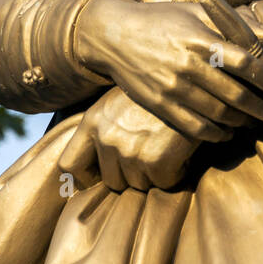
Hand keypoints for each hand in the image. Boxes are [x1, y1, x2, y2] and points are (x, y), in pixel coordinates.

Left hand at [59, 87, 195, 191]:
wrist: (193, 78)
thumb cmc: (157, 90)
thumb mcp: (119, 102)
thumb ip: (103, 129)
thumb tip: (93, 168)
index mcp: (93, 121)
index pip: (69, 165)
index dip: (86, 177)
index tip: (103, 175)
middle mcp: (106, 136)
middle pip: (112, 182)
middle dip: (133, 173)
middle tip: (151, 151)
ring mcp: (130, 149)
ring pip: (139, 185)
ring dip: (156, 172)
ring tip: (166, 146)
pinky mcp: (156, 159)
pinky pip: (164, 182)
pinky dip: (177, 171)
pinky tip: (181, 149)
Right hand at [74, 0, 262, 141]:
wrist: (114, 35)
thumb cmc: (162, 20)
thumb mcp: (198, 13)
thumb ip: (238, 24)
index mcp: (201, 39)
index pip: (247, 63)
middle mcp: (189, 66)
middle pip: (238, 96)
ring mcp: (173, 89)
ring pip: (219, 116)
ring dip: (244, 123)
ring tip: (257, 123)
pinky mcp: (160, 106)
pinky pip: (196, 128)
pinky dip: (217, 134)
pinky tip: (228, 131)